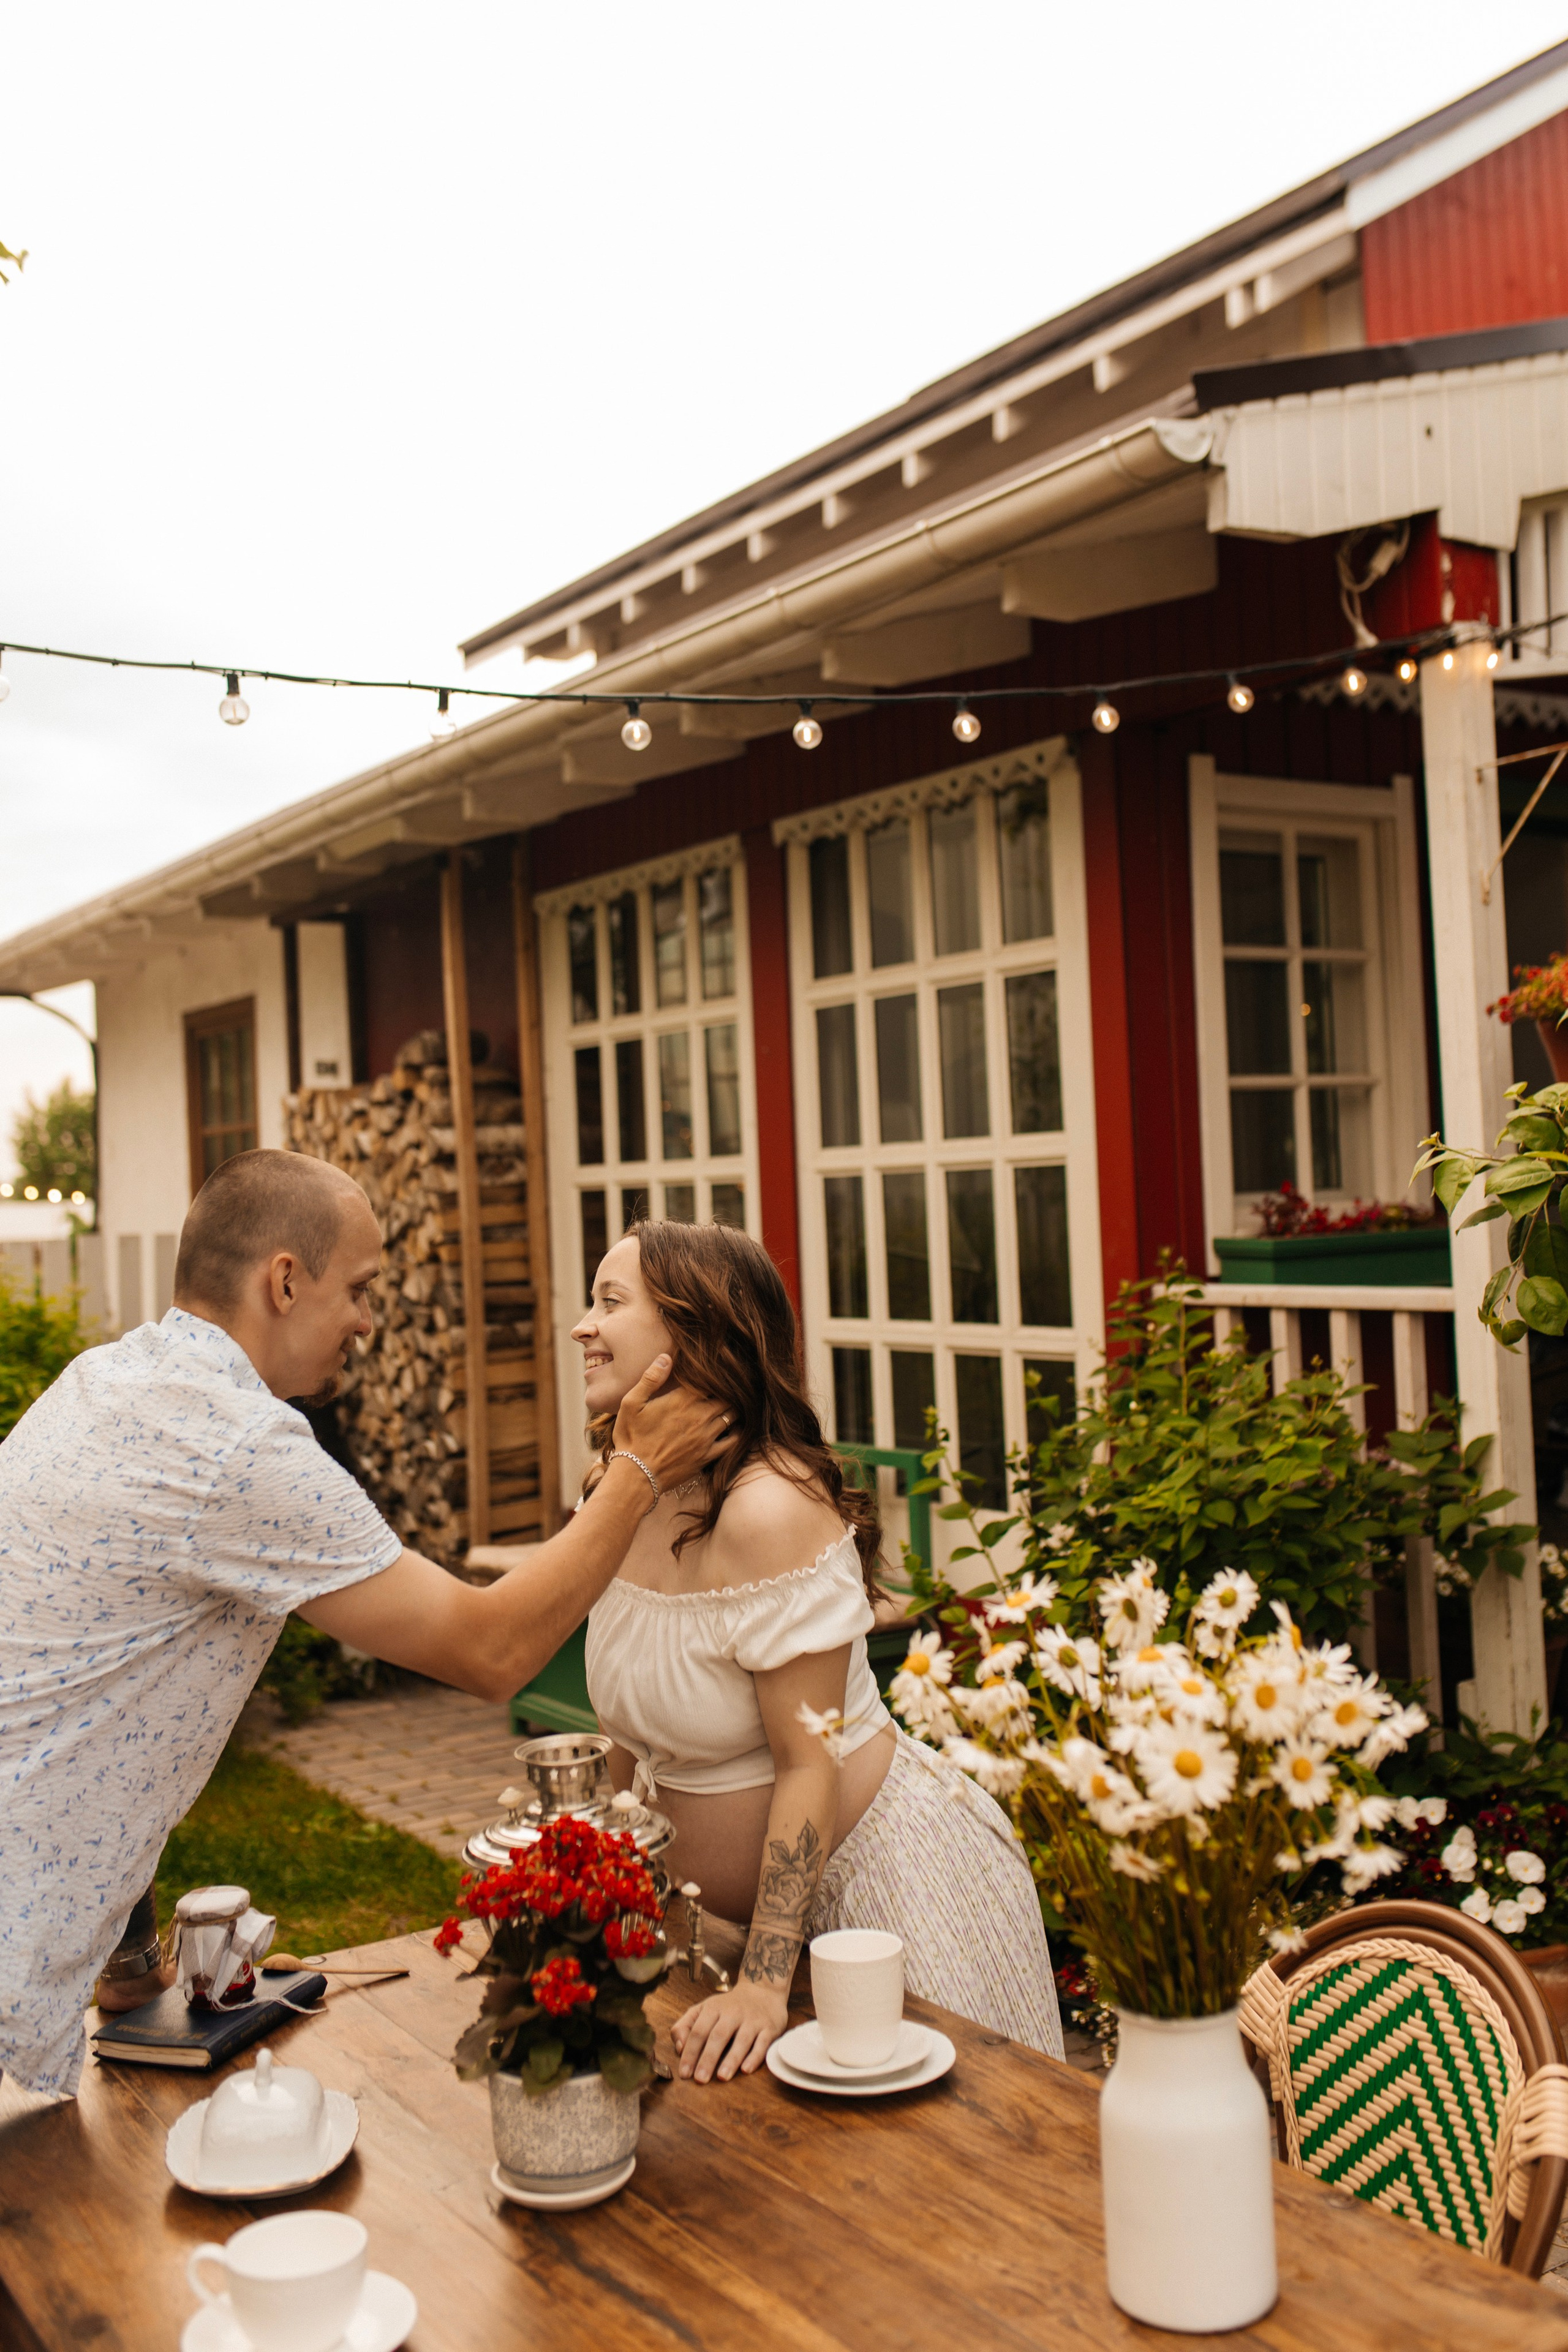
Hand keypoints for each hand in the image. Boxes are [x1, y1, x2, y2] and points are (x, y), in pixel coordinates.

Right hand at [614, 1357, 729, 1494]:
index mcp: (682, 1400)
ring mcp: (706, 1437)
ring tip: (730, 1403)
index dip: (714, 1375)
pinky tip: (732, 1428)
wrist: (636, 1475)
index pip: (710, 1380)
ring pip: (731, 1415)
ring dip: (732, 1408)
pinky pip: (732, 1441)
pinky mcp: (708, 1455)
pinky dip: (736, 1432)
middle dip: (727, 1390)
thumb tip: (667, 1357)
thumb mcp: (632, 1403)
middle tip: (726, 1386)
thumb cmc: (631, 1437)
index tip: (714, 1371)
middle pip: (726, 1396)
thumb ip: (651, 1378)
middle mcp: (699, 1416)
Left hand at [670, 1980, 788, 2082]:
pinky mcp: (769, 2028)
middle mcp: (733, 2013)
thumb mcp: (704, 2009)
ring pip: (741, 2040)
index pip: (698, 2031)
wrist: (762, 1990)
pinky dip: (754, 2057)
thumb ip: (686, 2025)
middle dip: (708, 2058)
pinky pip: (762, 2043)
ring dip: (731, 2059)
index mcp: (713, 2008)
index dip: (690, 2052)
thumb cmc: (728, 2007)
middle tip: (700, 2079)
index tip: (684, 2073)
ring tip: (722, 2077)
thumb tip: (679, 2047)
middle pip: (718, 2035)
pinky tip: (746, 2070)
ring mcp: (752, 2020)